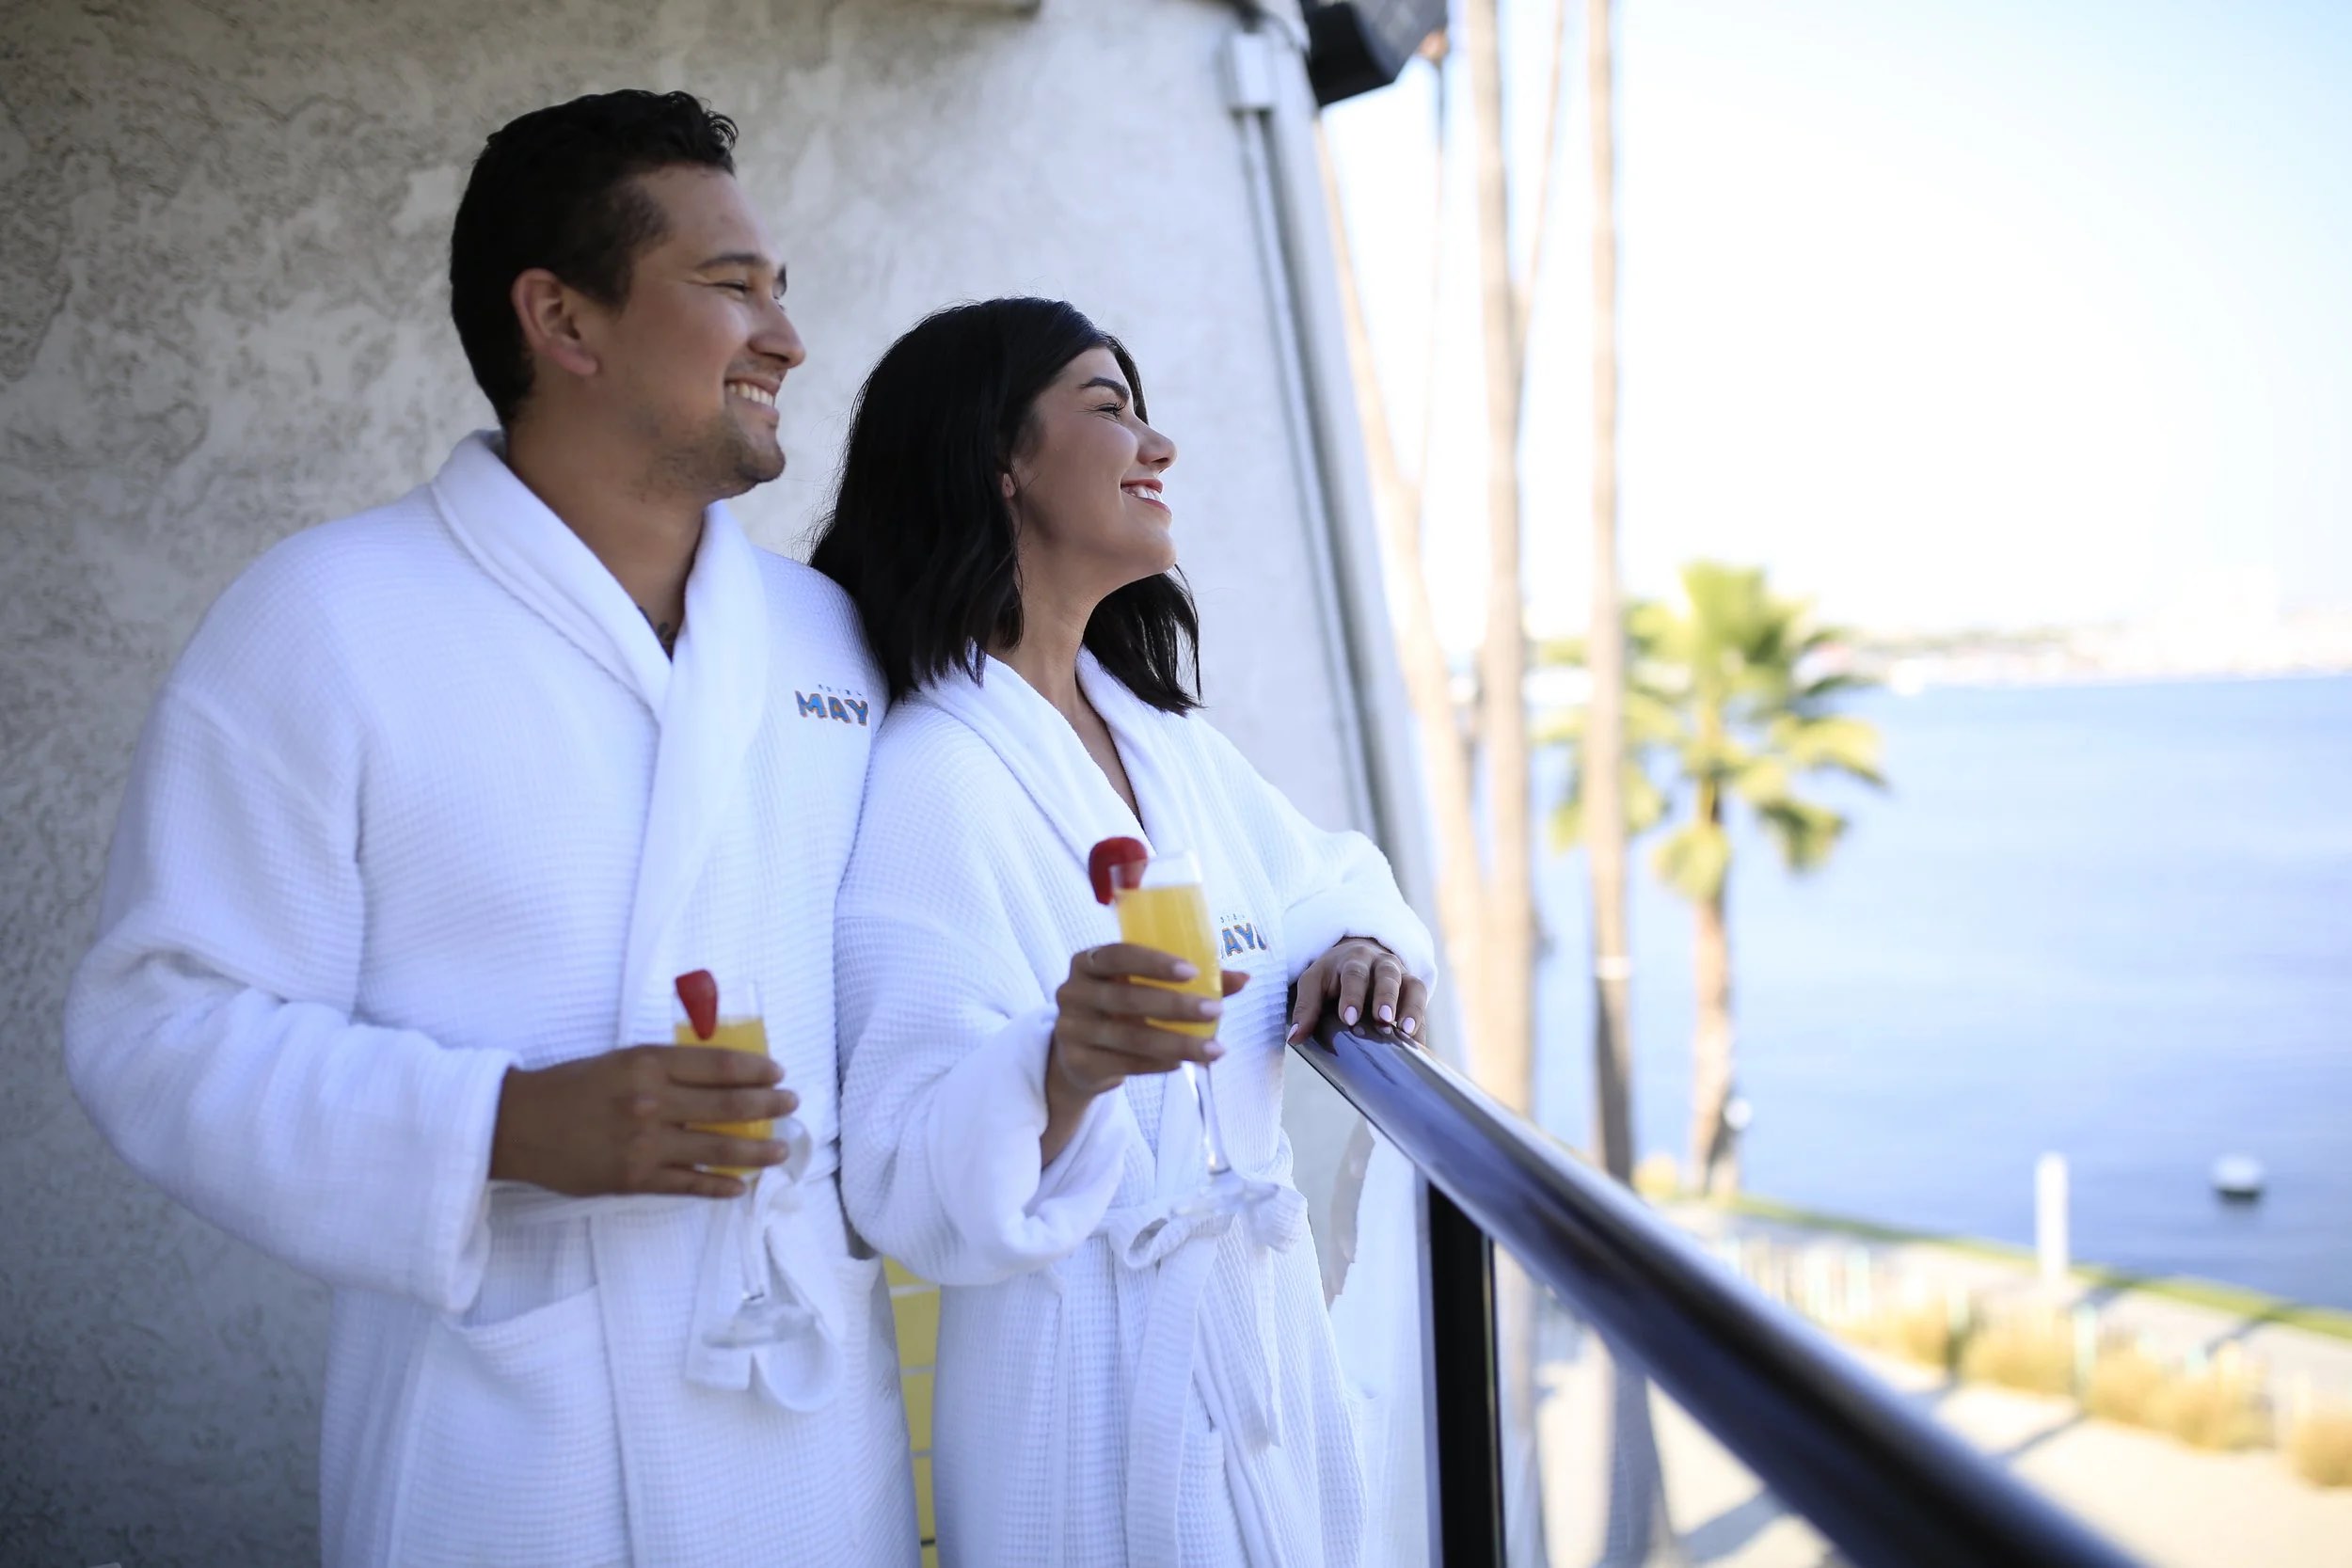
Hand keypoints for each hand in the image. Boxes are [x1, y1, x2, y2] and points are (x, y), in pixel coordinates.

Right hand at [488, 1045, 801, 1199]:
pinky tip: (739, 1186)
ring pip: (717, 1149)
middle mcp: (652, 1101)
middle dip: (768, 1106)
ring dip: (756, 1151)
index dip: (756, 1070)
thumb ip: (666, 1067)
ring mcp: (645, 1144)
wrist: (518, 1124)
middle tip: (790, 1105)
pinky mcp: (634, 1178)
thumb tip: (720, 1076)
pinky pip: (689, 1184)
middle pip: (728, 1106)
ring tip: (779, 1150)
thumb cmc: (571, 1086)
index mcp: (648, 1063)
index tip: (778, 1073)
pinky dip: (719, 1186)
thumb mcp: (621, 1060)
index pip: (720, 1065)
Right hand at [1040, 945, 1250, 1162]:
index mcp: (1088, 962)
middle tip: (1216, 1010)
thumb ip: (1189, 980)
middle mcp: (1072, 992)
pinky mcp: (1078, 1062)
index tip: (1193, 972)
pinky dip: (1158, 1064)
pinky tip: (1183, 1064)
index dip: (1155, 962)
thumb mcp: (1142, 986)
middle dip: (1177, 1006)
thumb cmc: (1119, 1009)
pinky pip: (1125, 1064)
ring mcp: (1072, 1029)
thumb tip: (1243, 978)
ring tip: (1214, 1049)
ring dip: (1178, 1044)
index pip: (1119, 955)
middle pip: (1128, 999)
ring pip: (1131, 1038)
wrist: (1078, 1055)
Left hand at [1286, 937, 1427, 1044]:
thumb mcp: (1314, 982)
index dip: (1352, 995)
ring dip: (1411, 1007)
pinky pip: (1422, 1003)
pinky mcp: (1413, 990)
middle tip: (1382, 1018)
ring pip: (1412, 985)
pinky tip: (1417, 1044)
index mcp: (1353, 959)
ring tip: (1407, 1031)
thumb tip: (1295, 1039)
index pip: (1354, 974)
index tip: (1349, 1018)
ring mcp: (1401, 976)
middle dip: (1385, 997)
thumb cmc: (1333, 974)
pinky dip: (1421, 1021)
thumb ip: (1306, 1008)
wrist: (1359, 955)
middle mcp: (1381, 964)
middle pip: (1387, 975)